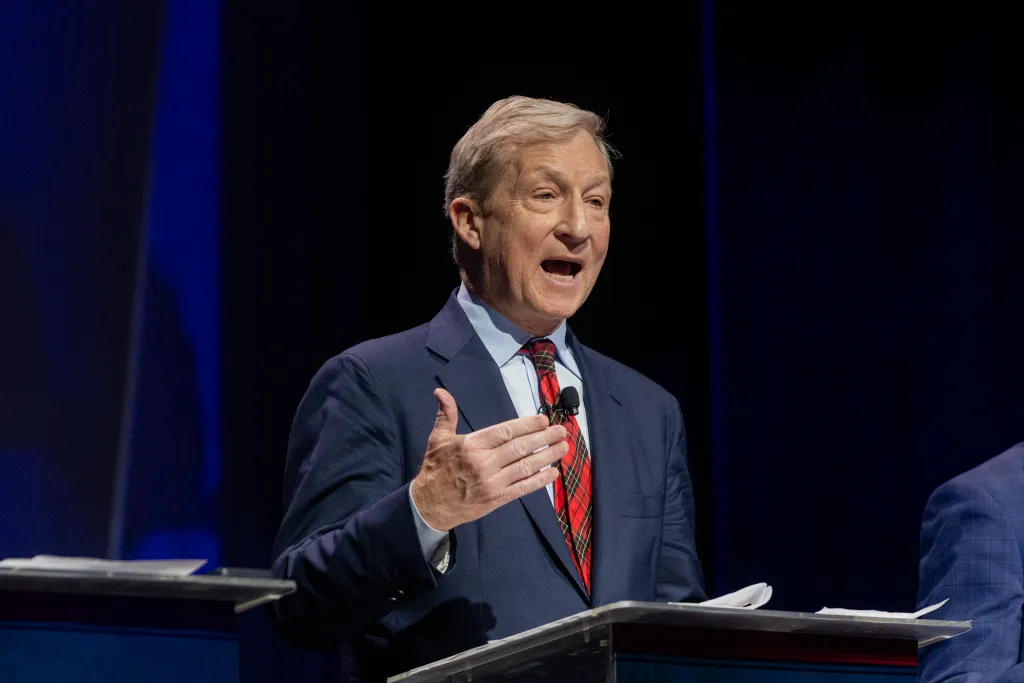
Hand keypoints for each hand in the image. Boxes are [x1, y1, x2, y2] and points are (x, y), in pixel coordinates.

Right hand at [410, 388, 566, 531]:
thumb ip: (446, 414)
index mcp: (472, 445)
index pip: (505, 432)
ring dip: (547, 456)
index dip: (527, 425)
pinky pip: (522, 488)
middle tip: (562, 431)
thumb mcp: (437, 439)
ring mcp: (492, 483)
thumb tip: (441, 393)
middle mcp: (484, 463)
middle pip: (520, 448)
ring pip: (525, 467)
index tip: (544, 420)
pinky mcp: (497, 499)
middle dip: (544, 438)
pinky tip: (553, 472)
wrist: (429, 506)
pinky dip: (539, 480)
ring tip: (563, 447)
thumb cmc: (435, 469)